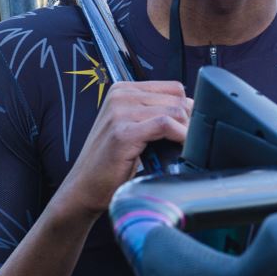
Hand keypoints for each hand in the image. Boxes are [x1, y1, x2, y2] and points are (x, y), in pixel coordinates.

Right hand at [57, 80, 190, 217]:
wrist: (85, 187)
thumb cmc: (112, 161)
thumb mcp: (133, 127)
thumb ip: (154, 113)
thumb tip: (192, 111)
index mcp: (123, 90)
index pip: (173, 88)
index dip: (188, 109)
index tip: (191, 129)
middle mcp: (120, 96)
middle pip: (176, 99)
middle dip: (189, 122)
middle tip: (189, 143)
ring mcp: (119, 112)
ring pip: (174, 111)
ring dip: (186, 131)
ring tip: (183, 148)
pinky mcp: (123, 132)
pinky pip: (165, 125)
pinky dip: (179, 137)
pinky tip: (179, 149)